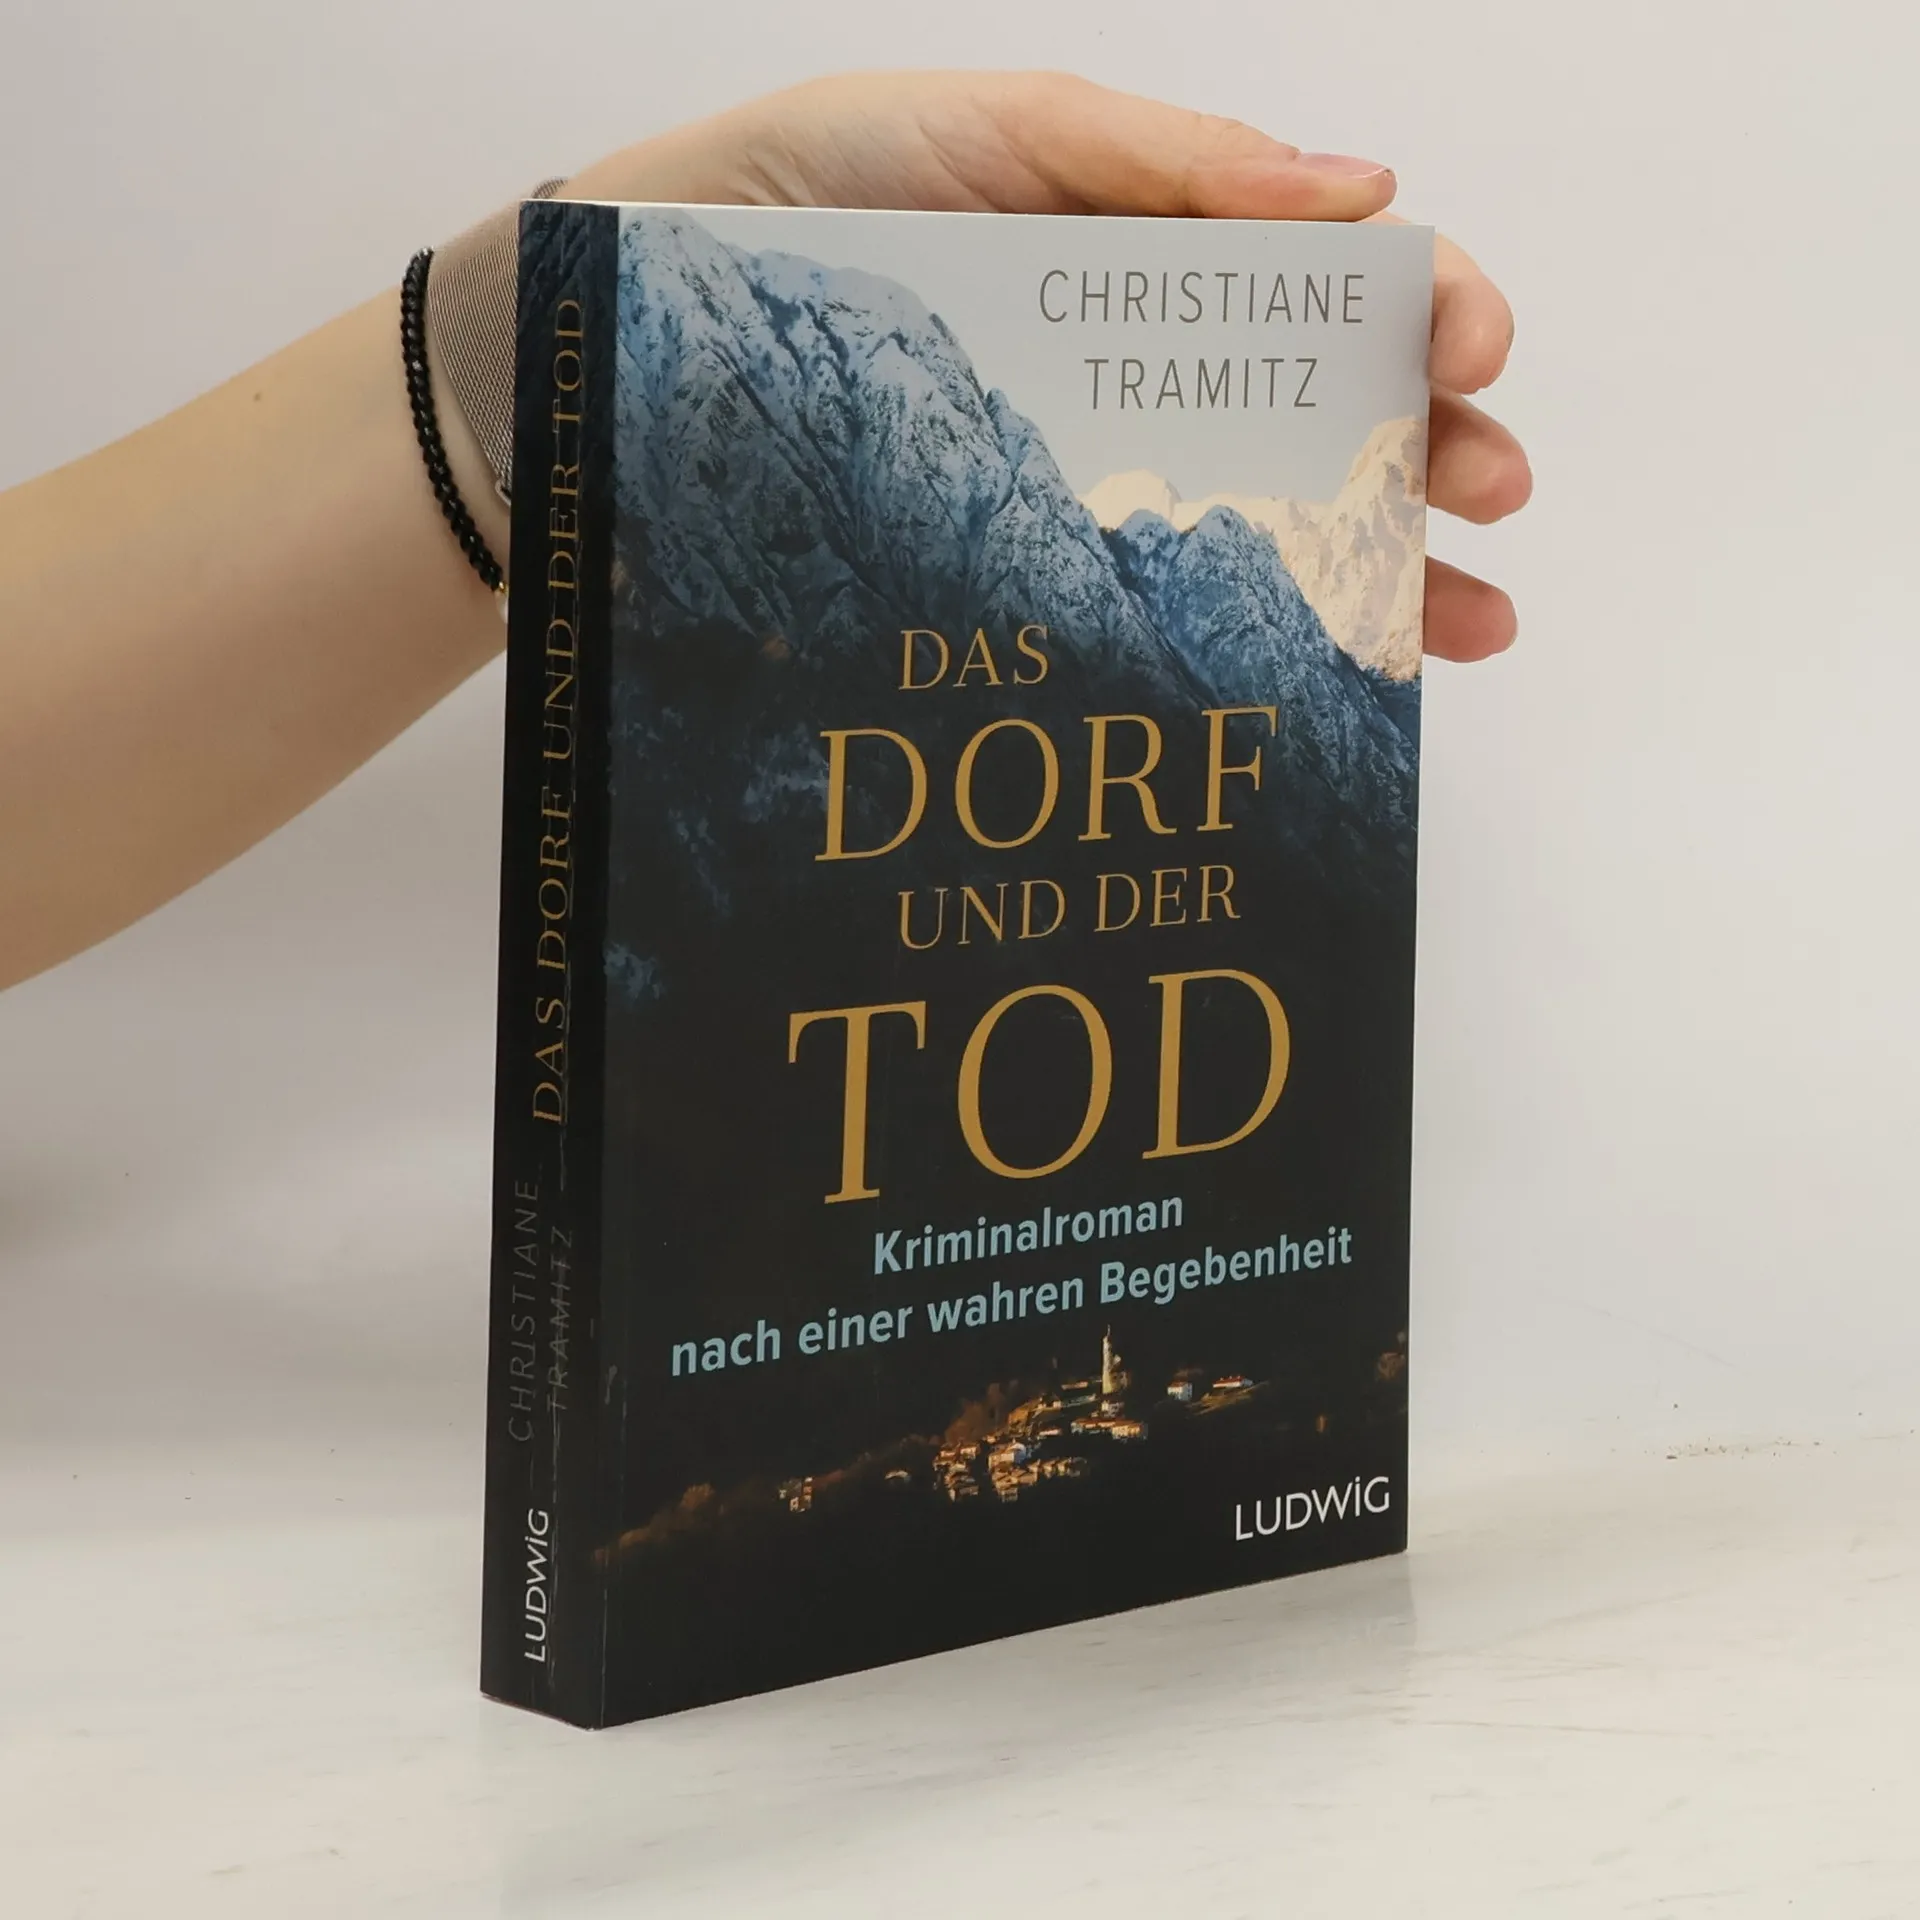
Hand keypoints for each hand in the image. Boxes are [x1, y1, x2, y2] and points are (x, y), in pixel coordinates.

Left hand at [565, 71, 1528, 665]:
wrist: (656, 318)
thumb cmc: (813, 193)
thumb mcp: (996, 134)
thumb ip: (1166, 161)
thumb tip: (1360, 195)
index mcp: (1162, 253)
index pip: (1332, 281)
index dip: (1425, 309)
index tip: (1473, 354)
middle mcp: (1149, 368)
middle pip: (1330, 413)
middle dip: (1434, 451)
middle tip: (1492, 495)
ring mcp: (1096, 470)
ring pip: (1271, 524)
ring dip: (1385, 571)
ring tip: (1462, 625)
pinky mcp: (1031, 559)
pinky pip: (1162, 604)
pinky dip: (1255, 645)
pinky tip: (1328, 681)